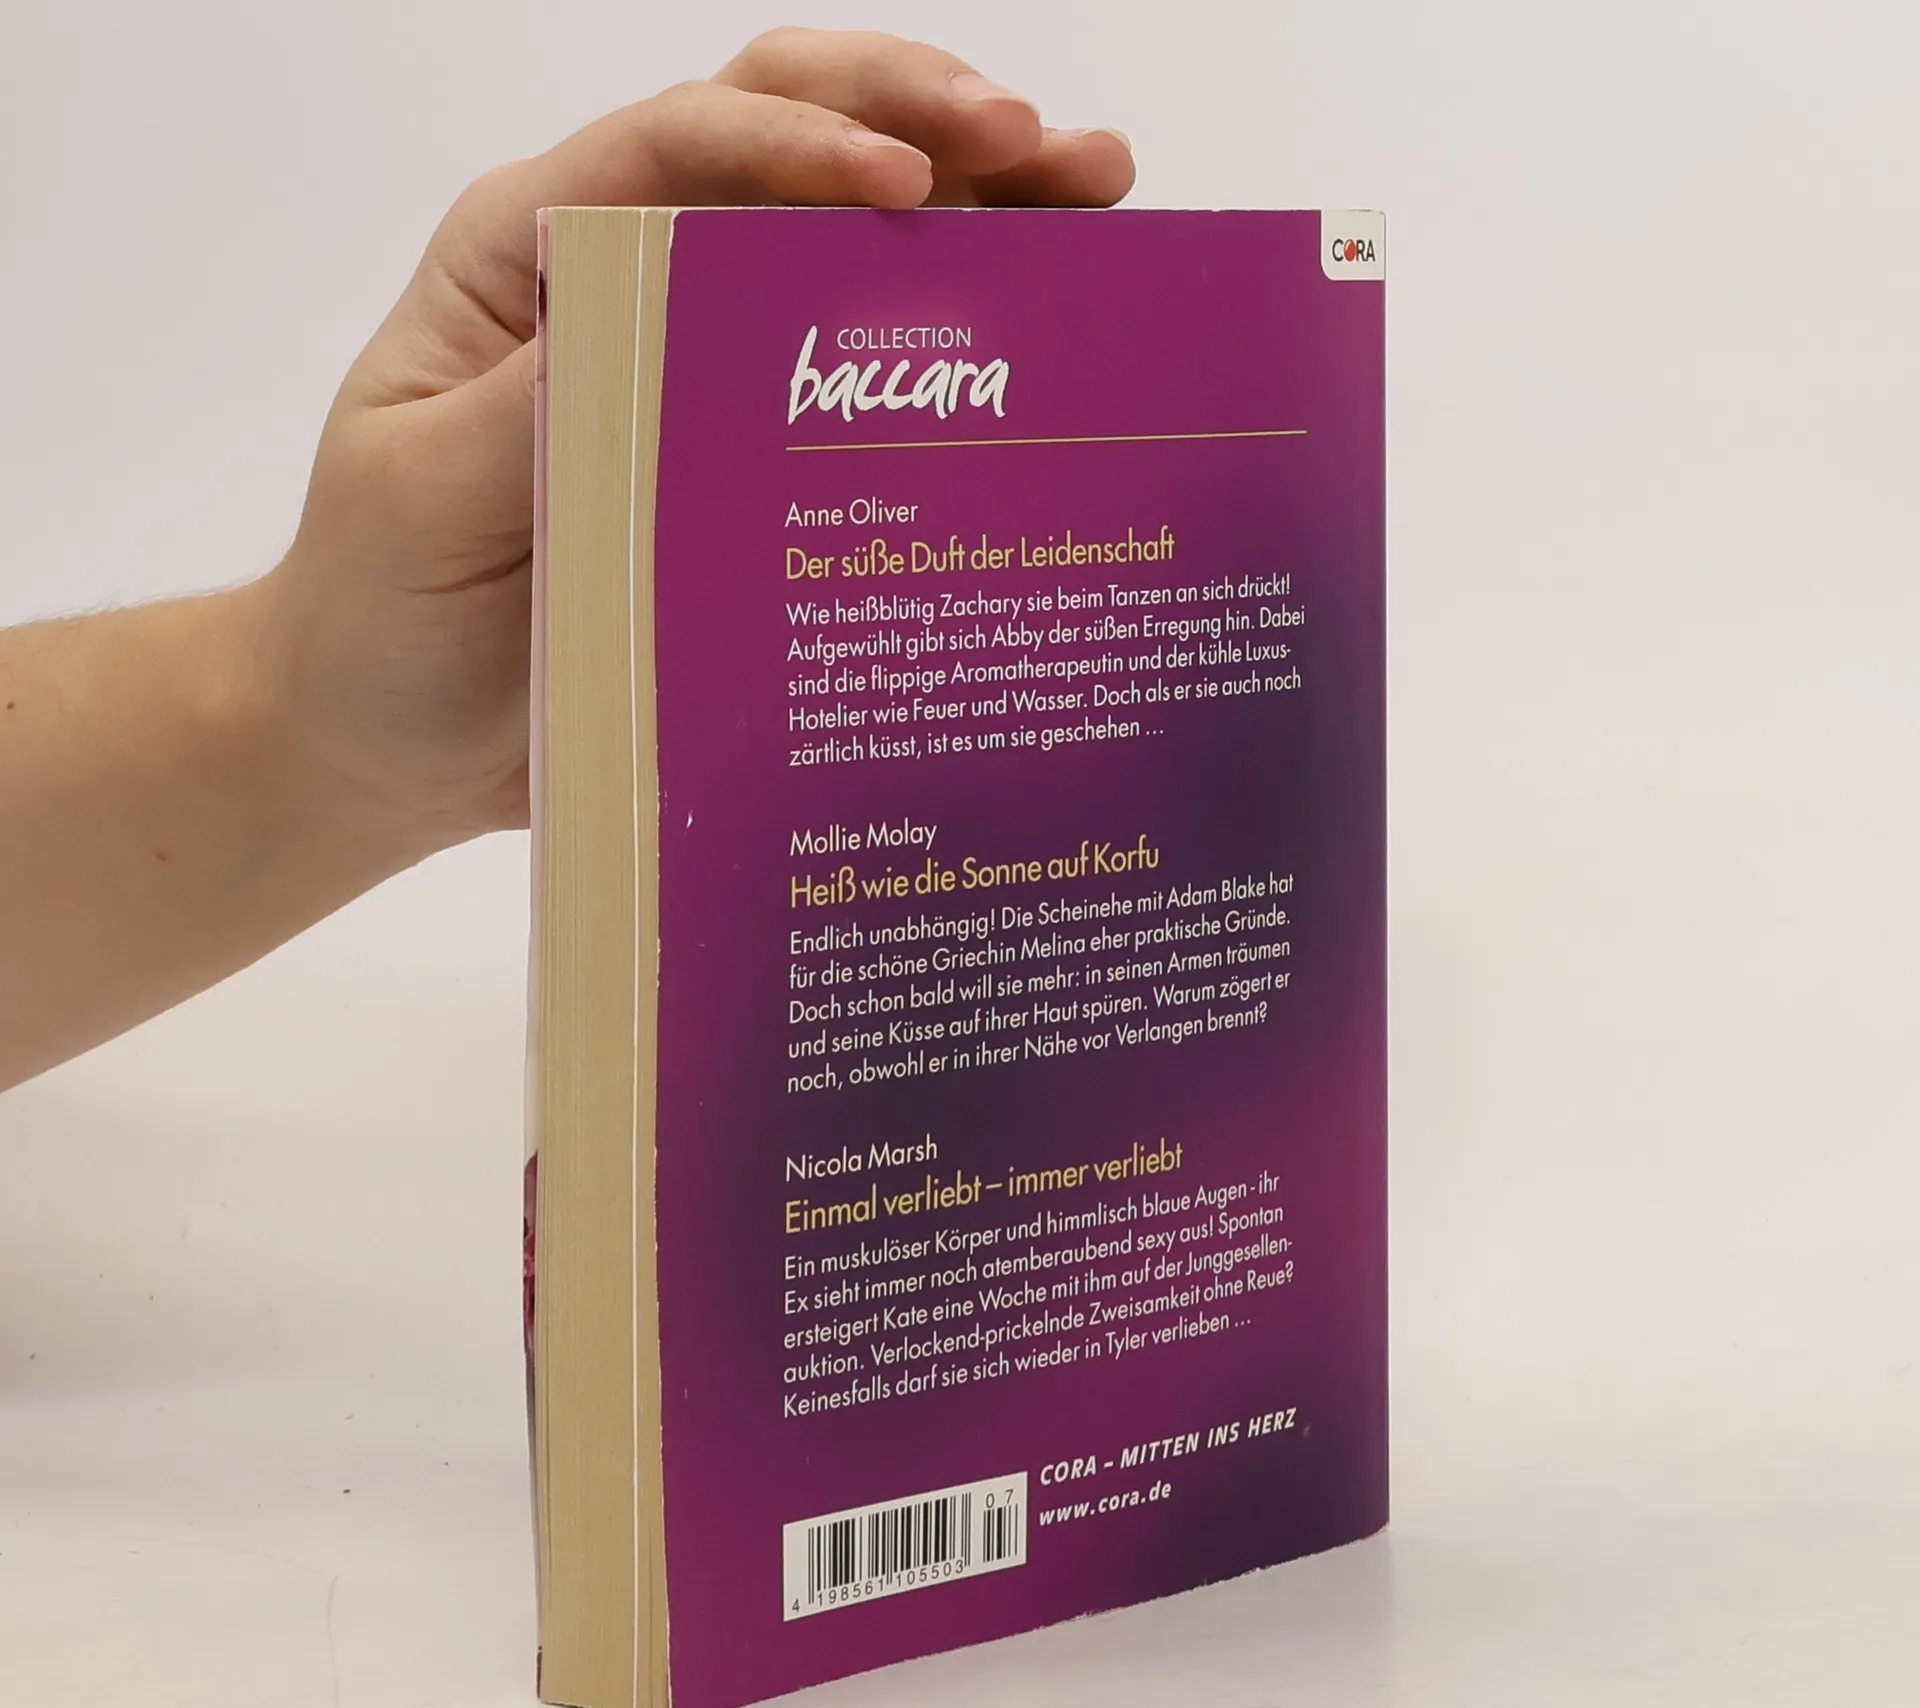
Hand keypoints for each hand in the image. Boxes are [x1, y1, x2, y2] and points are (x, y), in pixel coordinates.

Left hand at [271, 29, 1133, 859]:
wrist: (392, 738)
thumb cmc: (381, 613)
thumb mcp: (427, 500)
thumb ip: (538, 408)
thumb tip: (673, 327)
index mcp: (535, 255)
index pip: (684, 147)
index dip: (803, 142)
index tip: (909, 186)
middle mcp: (632, 281)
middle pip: (788, 148)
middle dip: (925, 123)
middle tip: (1051, 149)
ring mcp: (707, 365)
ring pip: (851, 238)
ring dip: (978, 196)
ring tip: (1100, 190)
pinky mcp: (759, 458)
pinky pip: (871, 376)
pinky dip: (964, 322)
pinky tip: (1060, 310)